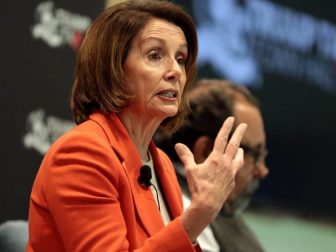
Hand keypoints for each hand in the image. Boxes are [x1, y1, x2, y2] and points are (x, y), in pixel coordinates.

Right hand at [176, 117, 246, 239]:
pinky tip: (232, 166)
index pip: (221, 139)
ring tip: (241, 148)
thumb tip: (178, 145)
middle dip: (239, 133)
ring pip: (238, 158)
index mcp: (216, 158)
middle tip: (245, 124)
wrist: (208, 204)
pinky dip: (235, 165)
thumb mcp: (190, 170)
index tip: (231, 119)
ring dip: (240, 151)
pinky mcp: (232, 182)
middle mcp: (226, 164)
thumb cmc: (198, 186)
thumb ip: (185, 156)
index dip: (226, 127)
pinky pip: (236, 170)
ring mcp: (231, 173)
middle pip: (234, 145)